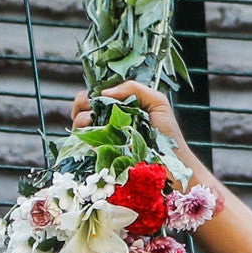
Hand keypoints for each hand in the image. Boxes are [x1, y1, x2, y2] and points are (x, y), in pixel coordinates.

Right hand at [84, 78, 212, 195]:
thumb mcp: (157, 102)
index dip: (91, 93)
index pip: (98, 96)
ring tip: (91, 120)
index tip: (92, 95)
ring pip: (79, 124)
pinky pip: (83, 144)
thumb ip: (134, 89)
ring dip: (80, 118)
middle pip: (83, 108)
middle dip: (81, 103)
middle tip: (89, 106)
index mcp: (121, 107)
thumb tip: (104, 93)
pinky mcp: (102, 154)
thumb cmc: (167, 133)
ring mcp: (104, 138)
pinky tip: (92, 135)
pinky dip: (83, 136)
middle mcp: (109, 121)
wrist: (172, 164)